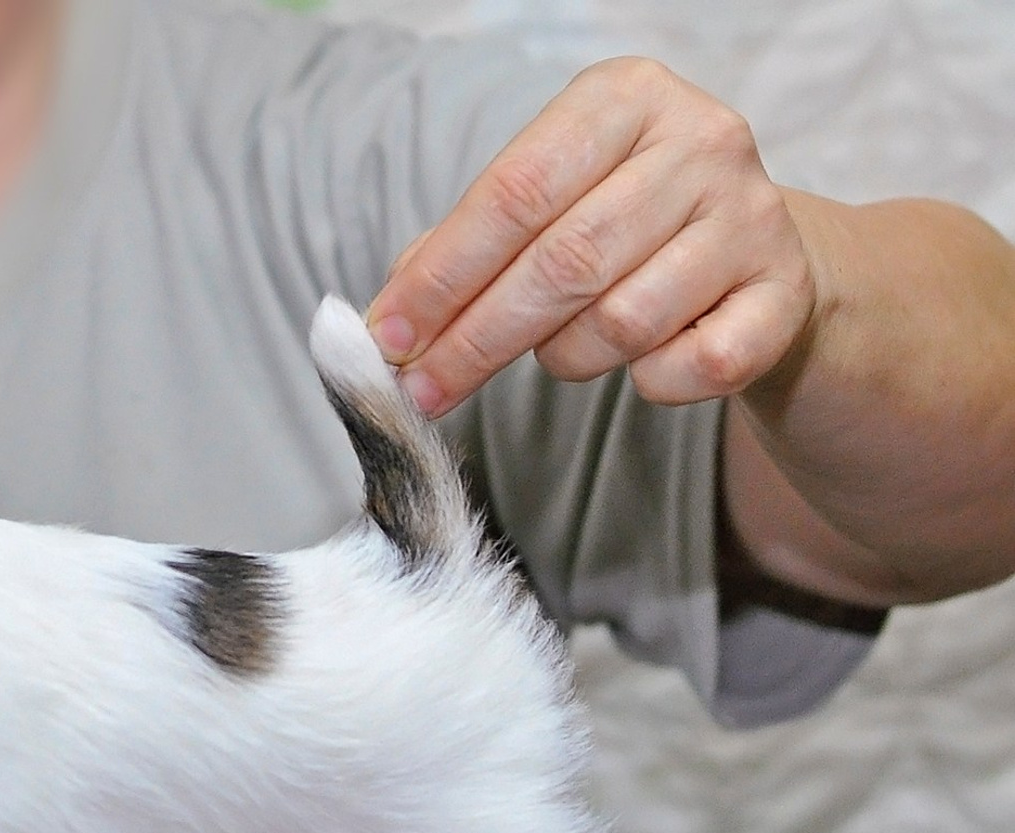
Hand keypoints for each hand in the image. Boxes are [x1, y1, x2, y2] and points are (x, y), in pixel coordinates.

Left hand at [368, 57, 817, 416]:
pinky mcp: (786, 292)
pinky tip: (643, 362)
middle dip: (477, 339)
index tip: (390, 338)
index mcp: (624, 98)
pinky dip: (649, 383)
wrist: (756, 253)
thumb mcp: (546, 204)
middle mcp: (700, 141)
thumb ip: (462, 248)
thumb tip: (392, 319)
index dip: (440, 277)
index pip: (512, 193)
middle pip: (562, 262)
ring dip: (567, 357)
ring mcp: (753, 215)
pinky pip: (691, 367)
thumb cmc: (623, 225)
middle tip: (424, 389)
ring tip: (560, 348)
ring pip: (622, 320)